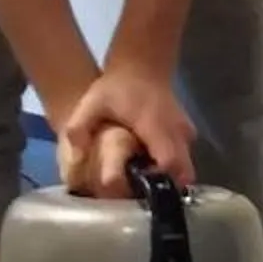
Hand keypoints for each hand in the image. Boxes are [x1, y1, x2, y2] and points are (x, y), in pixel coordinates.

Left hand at [57, 66, 196, 196]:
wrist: (142, 66)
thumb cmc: (116, 86)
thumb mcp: (91, 103)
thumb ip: (79, 128)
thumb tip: (74, 159)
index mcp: (154, 125)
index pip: (168, 162)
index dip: (158, 180)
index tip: (140, 189)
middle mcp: (176, 131)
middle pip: (183, 172)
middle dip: (166, 187)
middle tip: (142, 194)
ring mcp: (186, 132)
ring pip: (186, 168)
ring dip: (170, 179)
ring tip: (145, 183)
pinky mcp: (188, 134)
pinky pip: (185, 159)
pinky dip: (173, 168)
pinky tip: (152, 167)